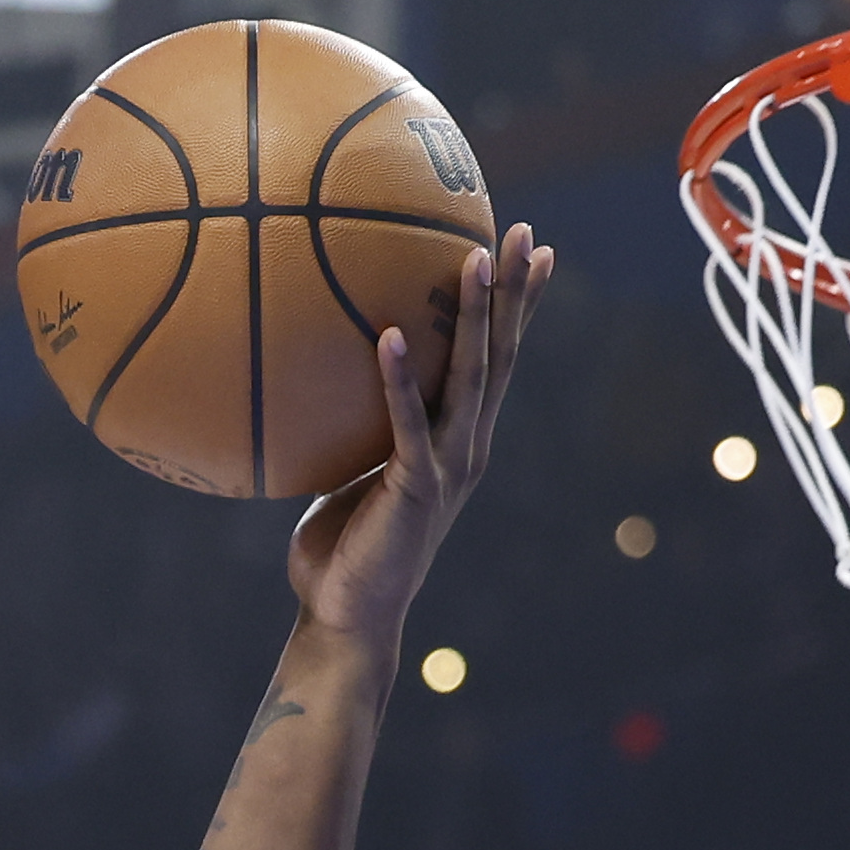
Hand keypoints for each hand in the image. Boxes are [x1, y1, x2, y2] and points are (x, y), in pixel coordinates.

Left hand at [289, 226, 549, 640]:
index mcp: (459, 440)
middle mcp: (467, 447)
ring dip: (476, 318)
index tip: (530, 250)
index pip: (496, 359)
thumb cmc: (343, 547)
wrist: (347, 617)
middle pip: (502, 356)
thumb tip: (319, 372)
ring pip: (472, 379)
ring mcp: (446, 468)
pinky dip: (400, 379)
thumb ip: (356, 424)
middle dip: (514, 293)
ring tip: (475, 258)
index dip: (516, 306)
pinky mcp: (414, 489)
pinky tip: (392, 334)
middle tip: (522, 233)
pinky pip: (407, 423)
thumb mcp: (351, 470)